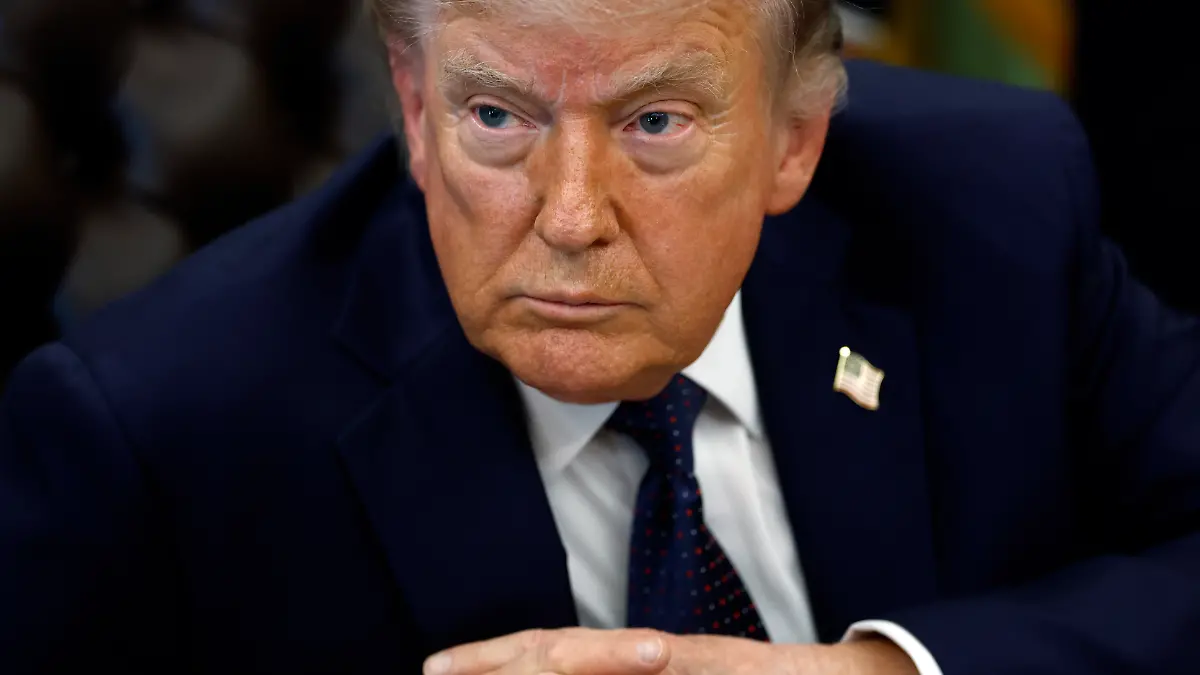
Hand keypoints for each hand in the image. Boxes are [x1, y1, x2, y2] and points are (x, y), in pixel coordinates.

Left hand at [423, 627, 918, 674]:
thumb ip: (647, 669)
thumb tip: (599, 662)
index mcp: (645, 667)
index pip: (560, 658)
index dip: (499, 661)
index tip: (442, 669)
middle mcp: (655, 659)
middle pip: (561, 652)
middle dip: (494, 663)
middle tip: (435, 669)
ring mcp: (686, 662)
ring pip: (598, 658)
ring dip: (539, 662)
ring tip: (483, 667)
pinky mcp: (719, 665)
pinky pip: (655, 664)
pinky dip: (610, 664)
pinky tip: (586, 657)